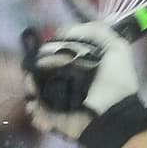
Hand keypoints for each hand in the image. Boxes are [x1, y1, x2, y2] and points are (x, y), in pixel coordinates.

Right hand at [23, 22, 139, 141]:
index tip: (44, 49)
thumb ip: (96, 32)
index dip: (50, 50)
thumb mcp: (116, 48)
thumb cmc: (116, 80)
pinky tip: (36, 104)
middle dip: (36, 67)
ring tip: (32, 86)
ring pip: (35, 89)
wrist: (113, 113)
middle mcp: (70, 80)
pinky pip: (36, 110)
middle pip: (43, 70)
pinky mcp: (54, 117)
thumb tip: (62, 30)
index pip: (59, 53)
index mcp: (83, 65)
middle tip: (35, 69)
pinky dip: (33, 108)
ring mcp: (60, 99)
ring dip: (30, 85)